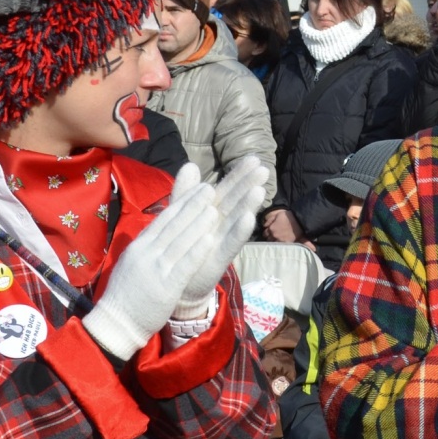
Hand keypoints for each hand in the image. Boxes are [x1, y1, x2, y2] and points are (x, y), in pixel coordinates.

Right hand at [82, 164, 218, 360]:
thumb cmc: (126, 294)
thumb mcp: (132, 262)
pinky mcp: (165, 287)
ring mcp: (155, 270)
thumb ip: (146, 244)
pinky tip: (211, 239)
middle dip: (192, 205)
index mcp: (138, 246)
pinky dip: (197, 251)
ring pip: (180, 242)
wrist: (116, 323)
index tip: (197, 188)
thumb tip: (159, 226)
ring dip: (198, 224)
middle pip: (172, 225)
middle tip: (209, 188)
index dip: (182, 202)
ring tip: (214, 208)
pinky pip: (184, 266)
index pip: (163, 219)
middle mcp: (146, 254)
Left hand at [172, 157, 268, 319]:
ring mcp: (221, 241)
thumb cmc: (182, 245)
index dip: (239, 174)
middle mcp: (220, 225)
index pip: (227, 189)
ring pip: (236, 220)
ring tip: (260, 190)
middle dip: (249, 185)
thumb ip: (185, 192)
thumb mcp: (180, 214)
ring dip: (248, 205)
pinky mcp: (219, 259)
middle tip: (263, 169)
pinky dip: (239, 232)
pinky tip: (249, 219)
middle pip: (236, 201)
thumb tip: (190, 165)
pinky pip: (230, 244)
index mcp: (211, 211)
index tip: (253, 158)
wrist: (174, 280)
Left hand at [262, 208, 304, 242]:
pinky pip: (280, 245)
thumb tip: (264, 226)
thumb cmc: (288, 216)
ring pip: (273, 243)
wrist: (299, 221)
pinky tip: (281, 242)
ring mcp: (280, 240)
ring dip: (274, 241)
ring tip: (277, 239)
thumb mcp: (277, 215)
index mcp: (271, 228)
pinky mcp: (286, 242)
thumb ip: (269, 220)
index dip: (267, 232)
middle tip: (274, 235)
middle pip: (268, 239)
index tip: (269, 232)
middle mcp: (274, 235)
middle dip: (270, 237)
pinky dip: (280, 244)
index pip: (265, 233)